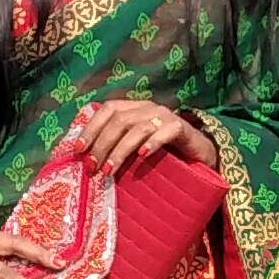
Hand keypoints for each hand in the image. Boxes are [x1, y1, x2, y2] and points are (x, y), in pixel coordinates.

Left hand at [69, 98, 209, 173]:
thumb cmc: (163, 153)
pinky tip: (143, 156)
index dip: (91, 128)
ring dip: (120, 150)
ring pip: (138, 128)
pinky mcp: (181, 128)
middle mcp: (148, 108)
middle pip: (120, 120)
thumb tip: (87, 160)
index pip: (108, 110)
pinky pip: (165, 132)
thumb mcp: (136, 147)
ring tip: (110, 170)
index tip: (79, 149)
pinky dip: (152, 143)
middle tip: (93, 167)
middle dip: (102, 144)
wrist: (199, 154)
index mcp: (134, 108)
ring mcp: (166, 116)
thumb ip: (117, 146)